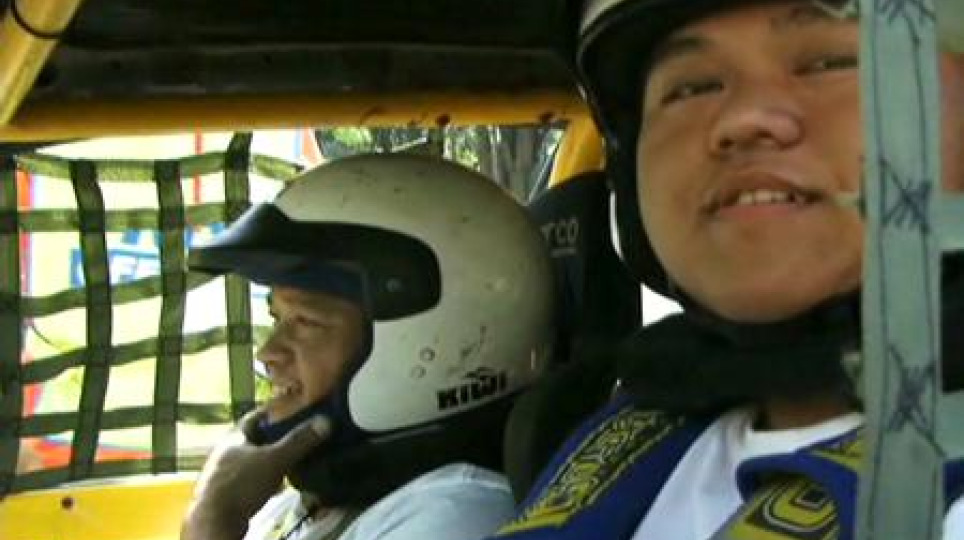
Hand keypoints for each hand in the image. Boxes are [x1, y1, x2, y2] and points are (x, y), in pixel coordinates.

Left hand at [180, 409, 330, 539]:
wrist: (214, 521)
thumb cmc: (242, 483)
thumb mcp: (275, 459)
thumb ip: (299, 441)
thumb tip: (325, 421)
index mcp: (234, 436)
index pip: (256, 416)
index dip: (275, 412)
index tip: (294, 411)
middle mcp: (226, 452)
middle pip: (255, 439)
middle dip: (276, 438)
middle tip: (298, 437)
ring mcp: (224, 474)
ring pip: (252, 460)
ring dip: (270, 460)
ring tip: (293, 460)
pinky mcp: (227, 493)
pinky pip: (250, 480)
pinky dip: (265, 479)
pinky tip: (278, 485)